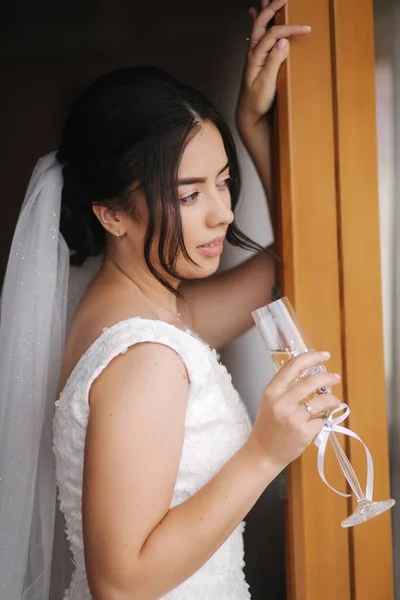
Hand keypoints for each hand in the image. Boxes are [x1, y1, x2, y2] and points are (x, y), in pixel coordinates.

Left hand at [236, 0, 310, 134]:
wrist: (249, 114)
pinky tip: (253, 13)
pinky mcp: (256, 59)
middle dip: (272, 8)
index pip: (274, 34)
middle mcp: (253, 52)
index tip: (306, 29)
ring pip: (257, 26)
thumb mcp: (267, 84)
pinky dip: (256, 21)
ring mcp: (253, 55)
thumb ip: (274, 62)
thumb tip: (283, 41)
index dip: (290, 29)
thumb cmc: (258, 101)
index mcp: (256, 56)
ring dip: (263, 11)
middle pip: (261, 23)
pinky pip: (256, 34)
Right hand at [247, 351, 340, 469]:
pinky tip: (320, 421)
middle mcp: (281, 402)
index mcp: (271, 391)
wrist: (263, 453)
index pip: (294, 365)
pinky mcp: (304, 432)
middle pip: (311, 381)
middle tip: (335, 377)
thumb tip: (308, 369)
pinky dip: (323, 419)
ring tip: (334, 400)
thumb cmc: (268, 425)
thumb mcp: (270, 401)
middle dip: (327, 377)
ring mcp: (293, 418)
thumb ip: (285, 386)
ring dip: (332, 399)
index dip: (312, 357)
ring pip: (321, 401)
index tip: (325, 356)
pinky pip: (321, 420)